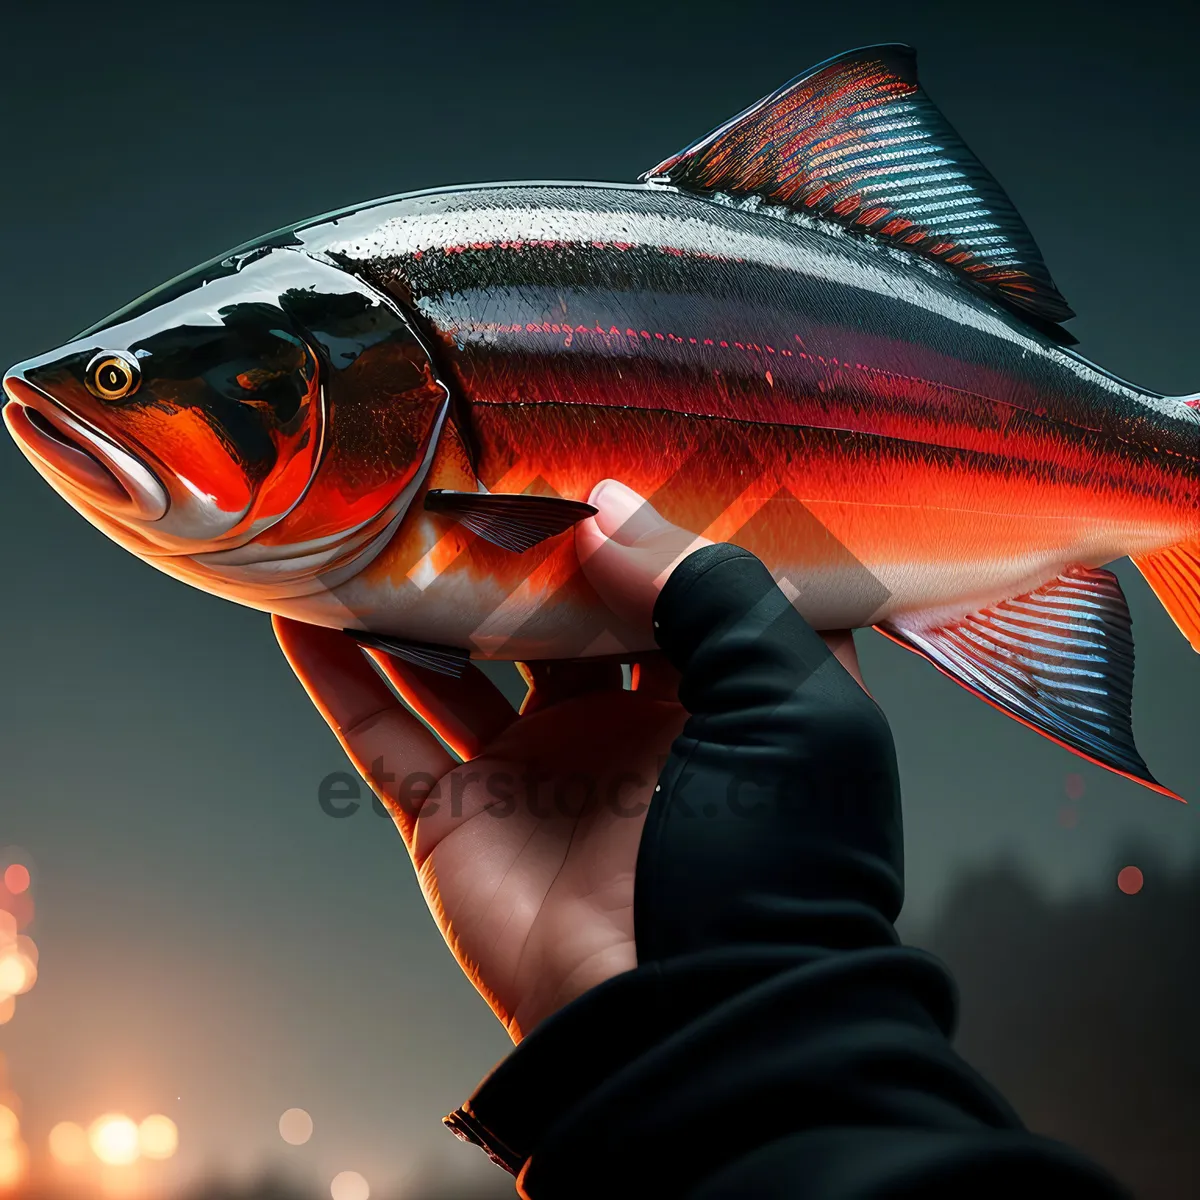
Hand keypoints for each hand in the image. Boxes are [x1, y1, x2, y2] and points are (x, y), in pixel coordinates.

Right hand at [274, 480, 863, 1041]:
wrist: (680, 1023)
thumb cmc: (765, 865)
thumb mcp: (789, 707)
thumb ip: (711, 591)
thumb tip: (611, 508)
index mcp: (722, 697)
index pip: (685, 583)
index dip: (656, 517)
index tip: (610, 436)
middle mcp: (629, 725)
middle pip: (562, 609)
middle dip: (526, 544)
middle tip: (477, 457)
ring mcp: (537, 769)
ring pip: (463, 659)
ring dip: (422, 596)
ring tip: (382, 514)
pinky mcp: (460, 815)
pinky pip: (384, 732)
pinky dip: (338, 675)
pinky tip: (298, 609)